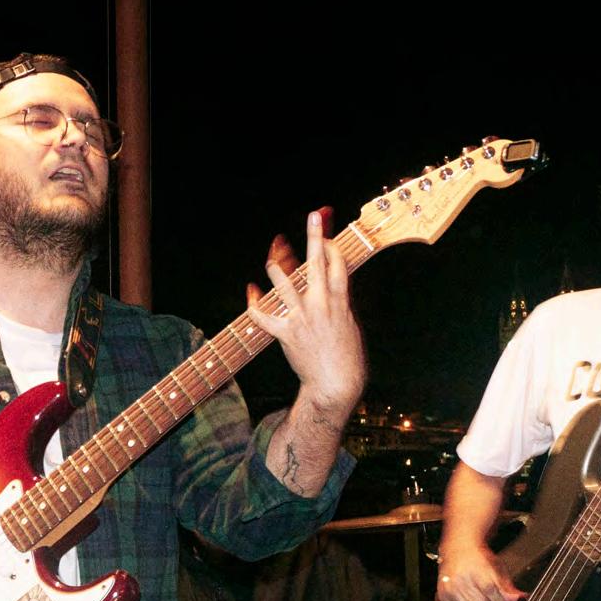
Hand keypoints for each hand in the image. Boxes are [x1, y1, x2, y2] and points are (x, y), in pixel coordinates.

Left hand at [246, 208, 366, 421]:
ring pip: (284, 281)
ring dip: (277, 264)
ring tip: (274, 252)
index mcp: (341, 302)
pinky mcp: (285, 333)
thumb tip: (334, 280)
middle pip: (317, 262)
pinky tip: (250, 289)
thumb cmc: (347, 356)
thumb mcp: (351, 323)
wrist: (335, 385)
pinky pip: (262, 315)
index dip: (332, 244)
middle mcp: (321, 305)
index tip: (326, 233)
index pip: (338, 263)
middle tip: (313, 215)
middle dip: (315, 235)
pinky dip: (254, 302)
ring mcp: (301, 318)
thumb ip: (340, 300)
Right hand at [437, 541, 523, 600]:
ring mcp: (450, 587)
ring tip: (478, 597)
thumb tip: (515, 599)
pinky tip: (468, 598)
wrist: (458, 549)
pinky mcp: (443, 595)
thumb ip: (506, 586)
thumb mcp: (495, 568)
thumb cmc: (477, 558)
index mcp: (475, 570)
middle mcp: (461, 578)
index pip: (489, 590)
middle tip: (488, 597)